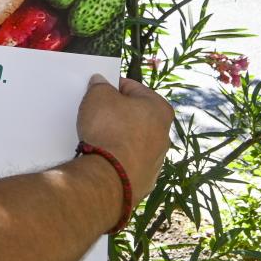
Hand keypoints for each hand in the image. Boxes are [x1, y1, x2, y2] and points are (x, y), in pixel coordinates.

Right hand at [77, 74, 173, 203]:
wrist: (109, 175)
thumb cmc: (108, 129)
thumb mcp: (98, 95)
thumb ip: (100, 85)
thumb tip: (100, 82)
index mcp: (160, 109)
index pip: (132, 88)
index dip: (112, 87)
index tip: (98, 92)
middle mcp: (164, 134)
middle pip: (135, 115)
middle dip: (116, 113)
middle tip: (96, 113)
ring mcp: (156, 159)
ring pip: (132, 139)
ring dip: (117, 135)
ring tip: (97, 136)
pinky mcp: (145, 178)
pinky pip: (128, 160)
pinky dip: (117, 156)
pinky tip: (103, 156)